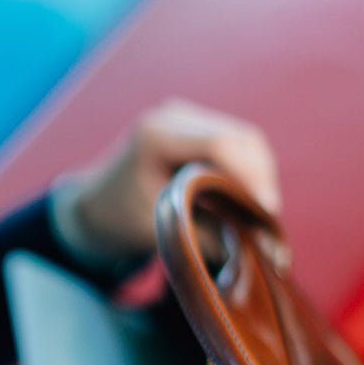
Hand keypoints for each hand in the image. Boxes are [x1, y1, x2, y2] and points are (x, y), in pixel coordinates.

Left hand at [69, 99, 278, 259]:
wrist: (95, 207)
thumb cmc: (121, 222)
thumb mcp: (161, 231)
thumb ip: (207, 236)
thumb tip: (257, 248)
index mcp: (156, 137)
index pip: (220, 145)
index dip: (252, 176)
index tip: (267, 211)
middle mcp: (171, 116)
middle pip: (239, 137)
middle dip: (261, 177)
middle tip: (269, 219)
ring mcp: (184, 116)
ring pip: (244, 138)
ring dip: (259, 173)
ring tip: (261, 211)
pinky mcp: (194, 125)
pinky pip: (236, 142)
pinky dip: (249, 168)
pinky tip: (250, 197)